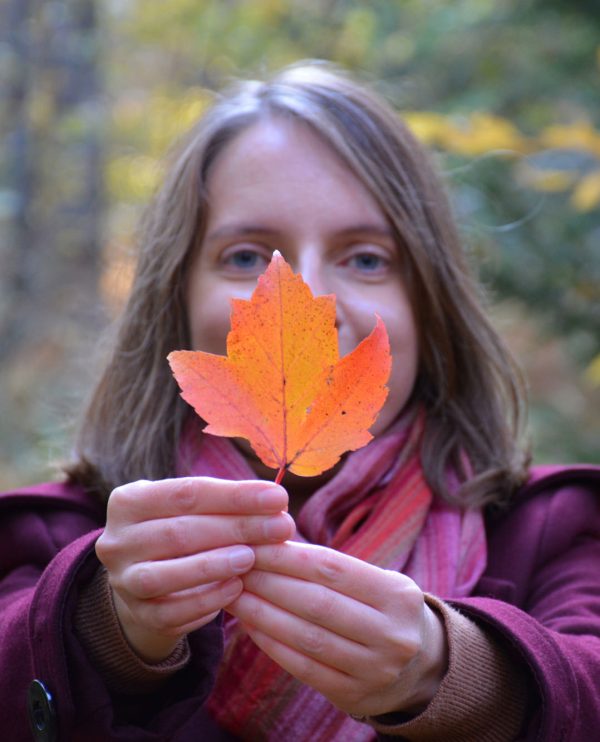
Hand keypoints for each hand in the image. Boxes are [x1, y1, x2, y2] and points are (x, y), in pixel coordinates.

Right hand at [95, 477, 293, 662]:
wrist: (150, 574)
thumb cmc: (184, 528)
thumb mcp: (196, 507)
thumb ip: (227, 503)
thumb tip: (276, 502)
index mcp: (129, 501)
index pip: (186, 493)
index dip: (235, 495)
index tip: (278, 497)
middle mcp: (117, 540)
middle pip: (180, 532)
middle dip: (237, 528)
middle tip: (281, 527)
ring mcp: (122, 581)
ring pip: (165, 575)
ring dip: (214, 565)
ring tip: (252, 557)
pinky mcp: (138, 614)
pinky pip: (172, 613)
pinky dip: (206, 601)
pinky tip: (237, 588)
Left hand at [227, 541, 447, 717]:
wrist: (419, 667)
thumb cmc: (381, 608)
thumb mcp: (375, 580)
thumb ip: (331, 566)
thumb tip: (270, 543)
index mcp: (397, 595)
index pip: (331, 568)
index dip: (287, 556)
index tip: (253, 544)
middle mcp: (391, 634)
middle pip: (316, 602)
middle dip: (269, 582)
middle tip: (236, 567)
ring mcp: (374, 670)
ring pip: (307, 637)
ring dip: (263, 613)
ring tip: (235, 595)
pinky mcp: (353, 695)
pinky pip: (304, 668)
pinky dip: (272, 644)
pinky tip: (249, 625)